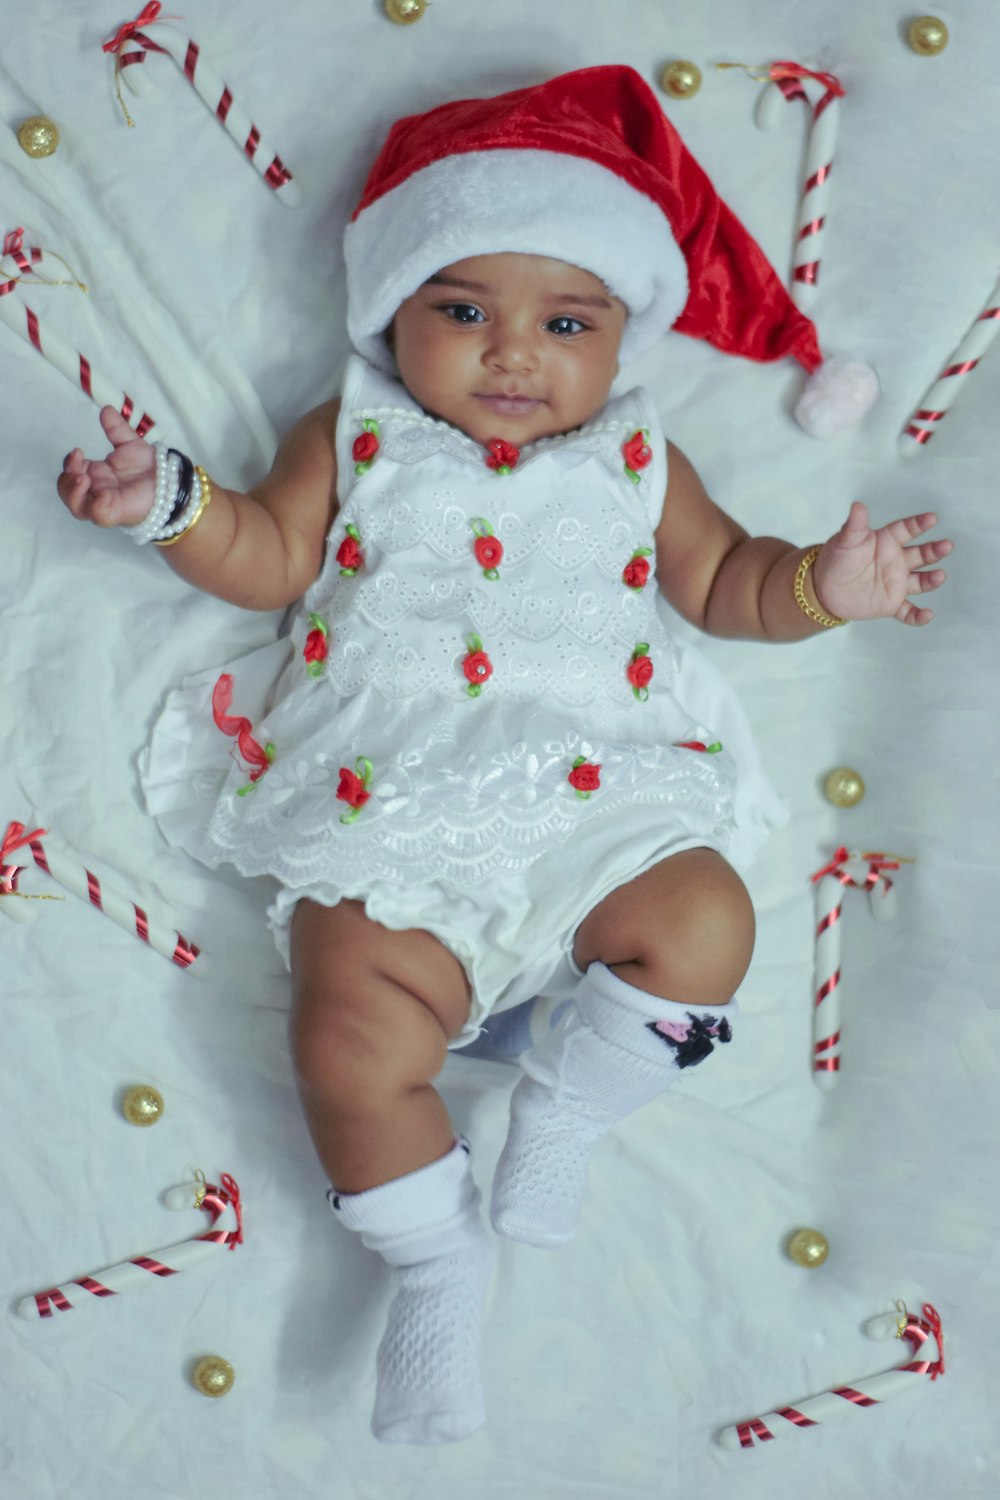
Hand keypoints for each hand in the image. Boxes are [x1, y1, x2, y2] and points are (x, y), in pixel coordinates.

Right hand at [56, 406, 156, 527]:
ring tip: (82, 477)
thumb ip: (116, 429)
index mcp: (97, 476)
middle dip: (66, 478)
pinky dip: (94, 505)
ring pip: (77, 507)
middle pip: (68, 492)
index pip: (71, 472)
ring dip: (73, 492)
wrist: (174, 482)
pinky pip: (98, 515)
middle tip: (78, 464)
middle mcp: (97, 492)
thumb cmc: (153, 468)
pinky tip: (99, 493)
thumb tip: (106, 409)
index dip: (69, 463)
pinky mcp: (117, 513)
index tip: (79, 451)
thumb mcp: (130, 444)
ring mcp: (105, 504)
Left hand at [812, 501, 952, 626]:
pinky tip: (927, 615)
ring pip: (919, 581)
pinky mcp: (891, 604)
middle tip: (946, 546)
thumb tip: (858, 506)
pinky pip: (907, 612)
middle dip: (934, 551)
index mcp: (886, 542)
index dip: (918, 524)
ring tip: (939, 576)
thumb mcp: (845, 541)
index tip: (932, 519)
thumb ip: (855, 526)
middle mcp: (896, 561)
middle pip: (920, 554)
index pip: (906, 530)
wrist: (824, 589)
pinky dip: (917, 616)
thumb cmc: (836, 560)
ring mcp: (896, 583)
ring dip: (931, 579)